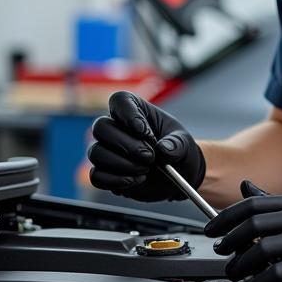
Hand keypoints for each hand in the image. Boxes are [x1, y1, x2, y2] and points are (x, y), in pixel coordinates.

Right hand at [88, 91, 204, 201]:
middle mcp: (116, 127)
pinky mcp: (105, 173)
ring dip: (122, 164)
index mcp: (136, 110)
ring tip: (146, 169)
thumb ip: (177, 144)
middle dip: (126, 144)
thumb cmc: (178, 151)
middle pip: (100, 127)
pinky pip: (96, 176)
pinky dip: (115, 181)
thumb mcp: (185, 144)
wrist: (177, 176)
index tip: (143, 131)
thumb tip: (164, 149)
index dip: (127, 114)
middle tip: (150, 156)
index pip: (119, 100)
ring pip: (96, 153)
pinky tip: (136, 180)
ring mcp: (107, 150)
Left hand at [204, 180, 281, 281]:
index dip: (228, 216)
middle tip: (220, 252)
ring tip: (235, 273)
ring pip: (262, 249)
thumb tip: (249, 190)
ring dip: (241, 265)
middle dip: (229, 240)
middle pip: (253, 224)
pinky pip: (278, 272)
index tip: (214, 229)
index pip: (255, 203)